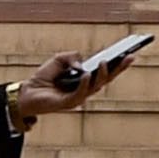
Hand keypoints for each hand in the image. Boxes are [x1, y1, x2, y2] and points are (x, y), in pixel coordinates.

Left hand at [11, 49, 125, 125]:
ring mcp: (79, 97)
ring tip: (106, 62)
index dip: (118, 64)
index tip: (130, 53)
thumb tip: (82, 63)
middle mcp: (85, 89)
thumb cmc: (45, 77)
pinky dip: (84, 84)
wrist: (28, 92)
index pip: (105, 71)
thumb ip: (71, 56)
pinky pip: (80, 93)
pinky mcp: (68, 103)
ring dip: (103, 75)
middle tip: (129, 57)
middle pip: (107, 79)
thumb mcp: (59, 59)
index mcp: (86, 79)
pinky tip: (86, 74)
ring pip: (96, 87)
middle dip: (119, 69)